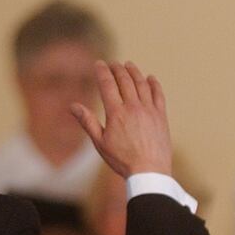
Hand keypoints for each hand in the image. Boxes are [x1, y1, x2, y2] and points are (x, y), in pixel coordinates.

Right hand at [70, 61, 172, 177]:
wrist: (149, 171)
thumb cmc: (122, 160)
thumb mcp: (100, 143)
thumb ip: (87, 122)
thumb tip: (73, 106)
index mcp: (116, 113)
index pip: (107, 84)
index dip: (102, 71)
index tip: (99, 64)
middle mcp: (133, 107)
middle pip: (125, 80)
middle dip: (117, 69)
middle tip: (113, 63)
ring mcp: (149, 110)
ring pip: (141, 84)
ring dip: (134, 72)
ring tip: (129, 65)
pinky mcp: (161, 116)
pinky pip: (158, 95)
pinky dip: (154, 84)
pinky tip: (150, 78)